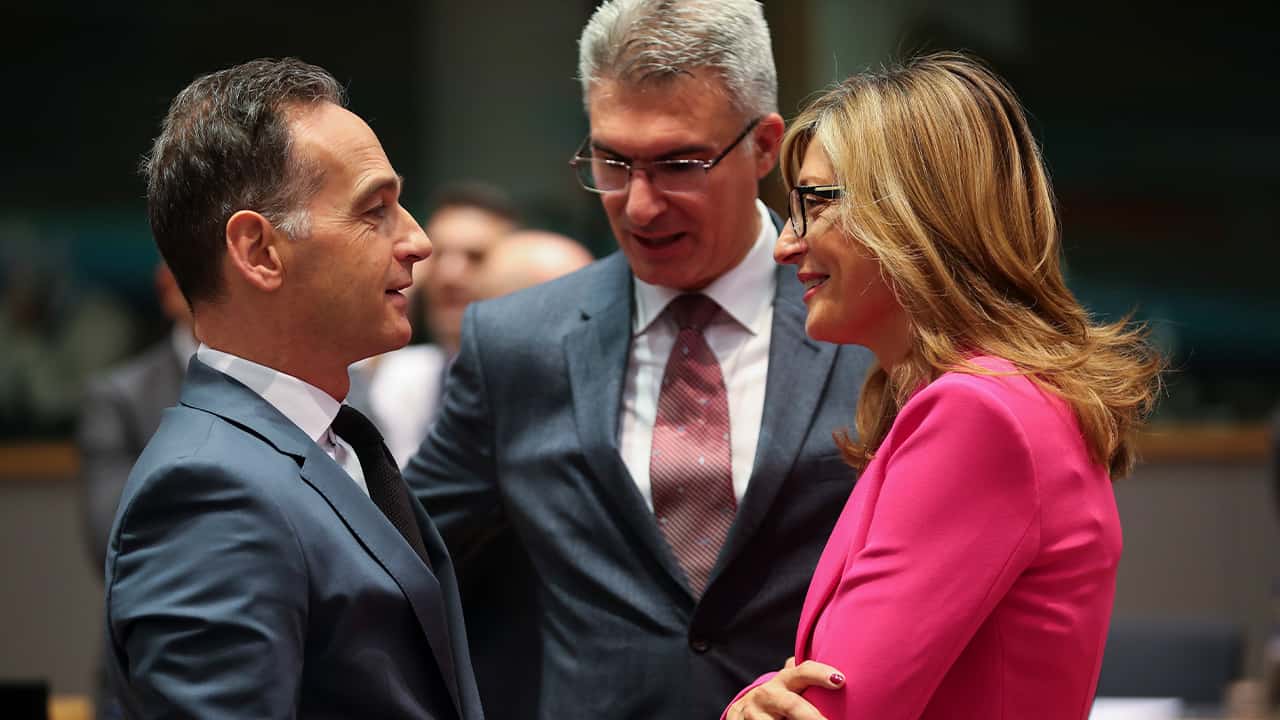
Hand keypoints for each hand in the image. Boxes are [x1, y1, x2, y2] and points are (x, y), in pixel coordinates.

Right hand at [726, 656, 844, 719]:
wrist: (743, 712)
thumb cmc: (778, 699)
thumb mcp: (789, 685)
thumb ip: (805, 676)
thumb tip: (839, 674)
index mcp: (783, 681)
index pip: (802, 672)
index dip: (820, 674)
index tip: (840, 680)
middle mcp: (767, 695)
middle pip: (791, 705)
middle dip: (811, 717)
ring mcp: (752, 713)